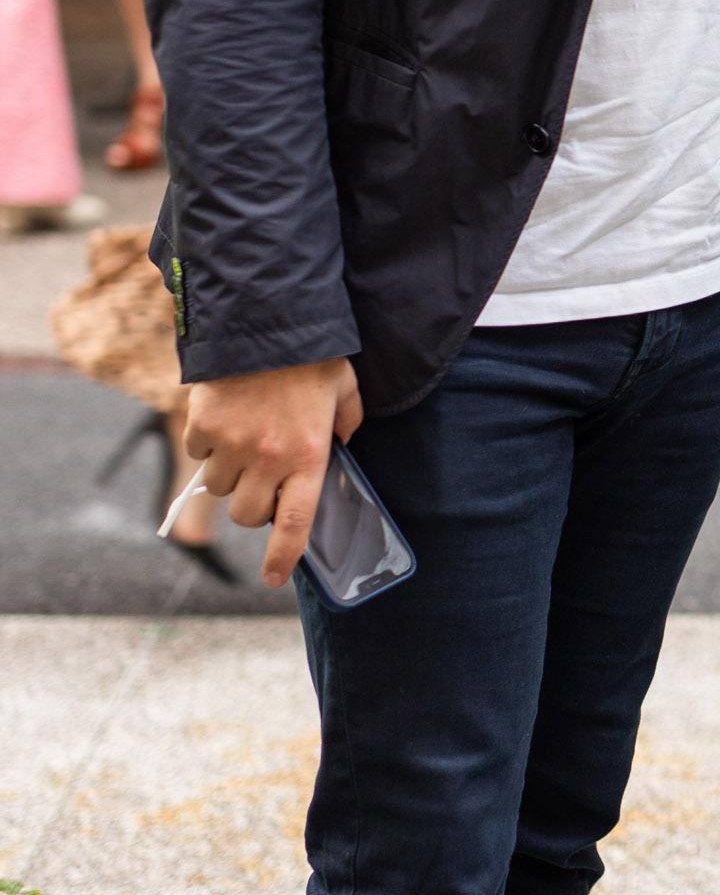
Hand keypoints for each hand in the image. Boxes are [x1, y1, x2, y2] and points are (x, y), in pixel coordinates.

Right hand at [180, 358, 363, 588]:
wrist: (265, 314)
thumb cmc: (312, 354)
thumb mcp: (345, 388)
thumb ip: (346, 422)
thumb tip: (339, 443)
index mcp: (308, 455)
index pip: (295, 522)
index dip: (283, 557)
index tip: (273, 580)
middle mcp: (269, 457)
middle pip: (246, 513)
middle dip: (251, 505)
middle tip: (261, 482)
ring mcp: (232, 443)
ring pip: (217, 486)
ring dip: (227, 474)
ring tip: (243, 440)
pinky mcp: (203, 423)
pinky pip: (197, 452)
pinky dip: (206, 443)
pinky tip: (224, 417)